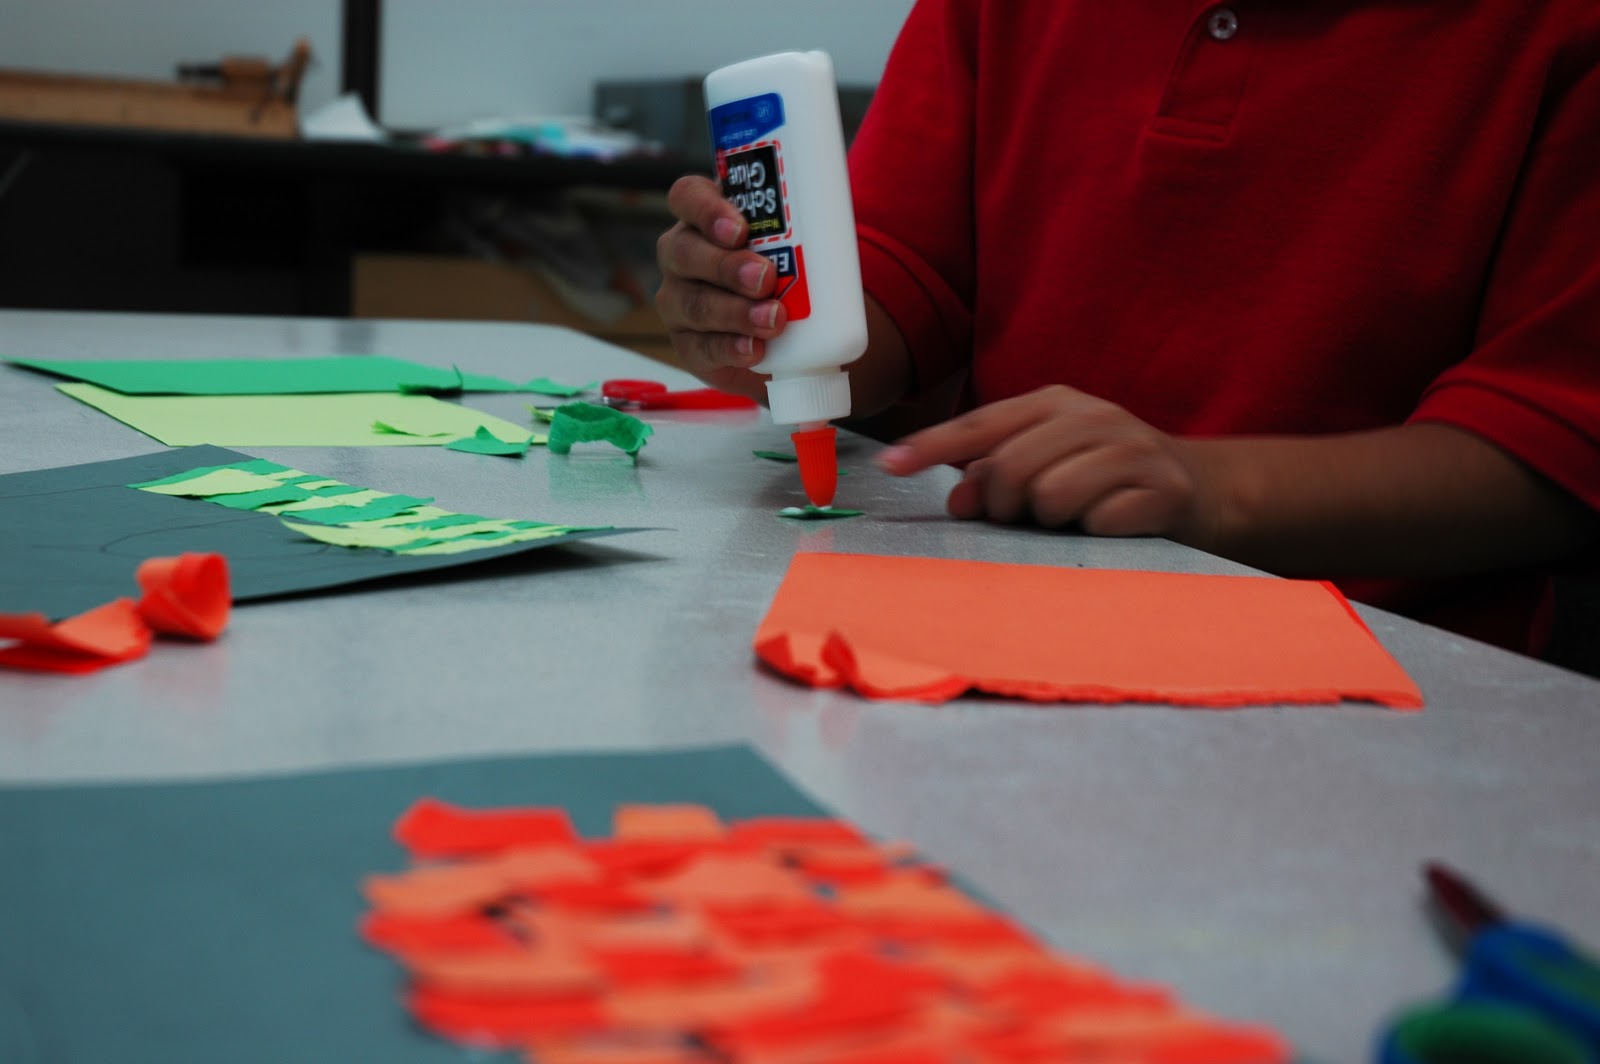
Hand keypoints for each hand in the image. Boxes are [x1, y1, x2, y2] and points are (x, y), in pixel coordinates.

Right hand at [654, 175, 786, 399]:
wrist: (792, 337)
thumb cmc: (791, 273)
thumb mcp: (795, 242)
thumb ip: (803, 228)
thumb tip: (834, 226)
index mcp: (703, 218)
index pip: (687, 197)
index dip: (707, 210)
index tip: (740, 229)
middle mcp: (682, 256)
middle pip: (685, 252)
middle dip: (728, 266)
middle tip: (766, 277)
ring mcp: (679, 302)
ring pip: (694, 304)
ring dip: (735, 311)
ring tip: (773, 319)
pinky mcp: (688, 346)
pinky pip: (701, 347)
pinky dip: (730, 348)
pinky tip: (754, 349)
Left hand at [878, 385, 1214, 540]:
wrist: (1204, 488)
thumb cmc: (1107, 478)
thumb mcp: (1050, 462)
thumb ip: (997, 472)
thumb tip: (960, 497)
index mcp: (1056, 403)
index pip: (980, 425)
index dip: (931, 446)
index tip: (890, 465)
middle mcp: (1094, 417)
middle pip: (1010, 467)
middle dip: (1003, 504)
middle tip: (1022, 516)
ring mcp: (1133, 451)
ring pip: (1052, 495)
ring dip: (1050, 521)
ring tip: (1071, 517)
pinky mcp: (1165, 491)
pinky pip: (1098, 523)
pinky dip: (1093, 534)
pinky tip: (1109, 526)